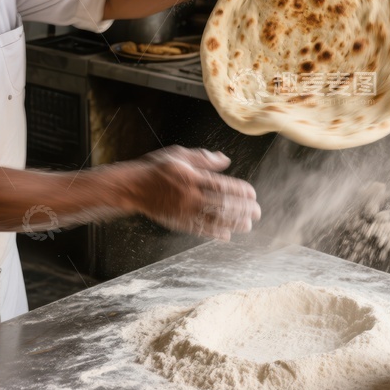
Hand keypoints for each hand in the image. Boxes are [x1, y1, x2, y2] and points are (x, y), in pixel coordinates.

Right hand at [133, 146, 260, 240]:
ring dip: (233, 223)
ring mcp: (183, 211)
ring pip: (213, 219)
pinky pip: (199, 230)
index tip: (252, 194)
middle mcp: (189, 196)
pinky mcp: (177, 222)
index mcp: (191, 177)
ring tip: (247, 225)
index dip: (239, 191)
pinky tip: (227, 234)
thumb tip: (225, 160)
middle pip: (221, 204)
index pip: (221, 185)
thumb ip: (203, 158)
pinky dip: (214, 233)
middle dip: (242, 209)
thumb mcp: (179, 155)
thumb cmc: (156, 168)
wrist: (132, 187)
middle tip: (257, 212)